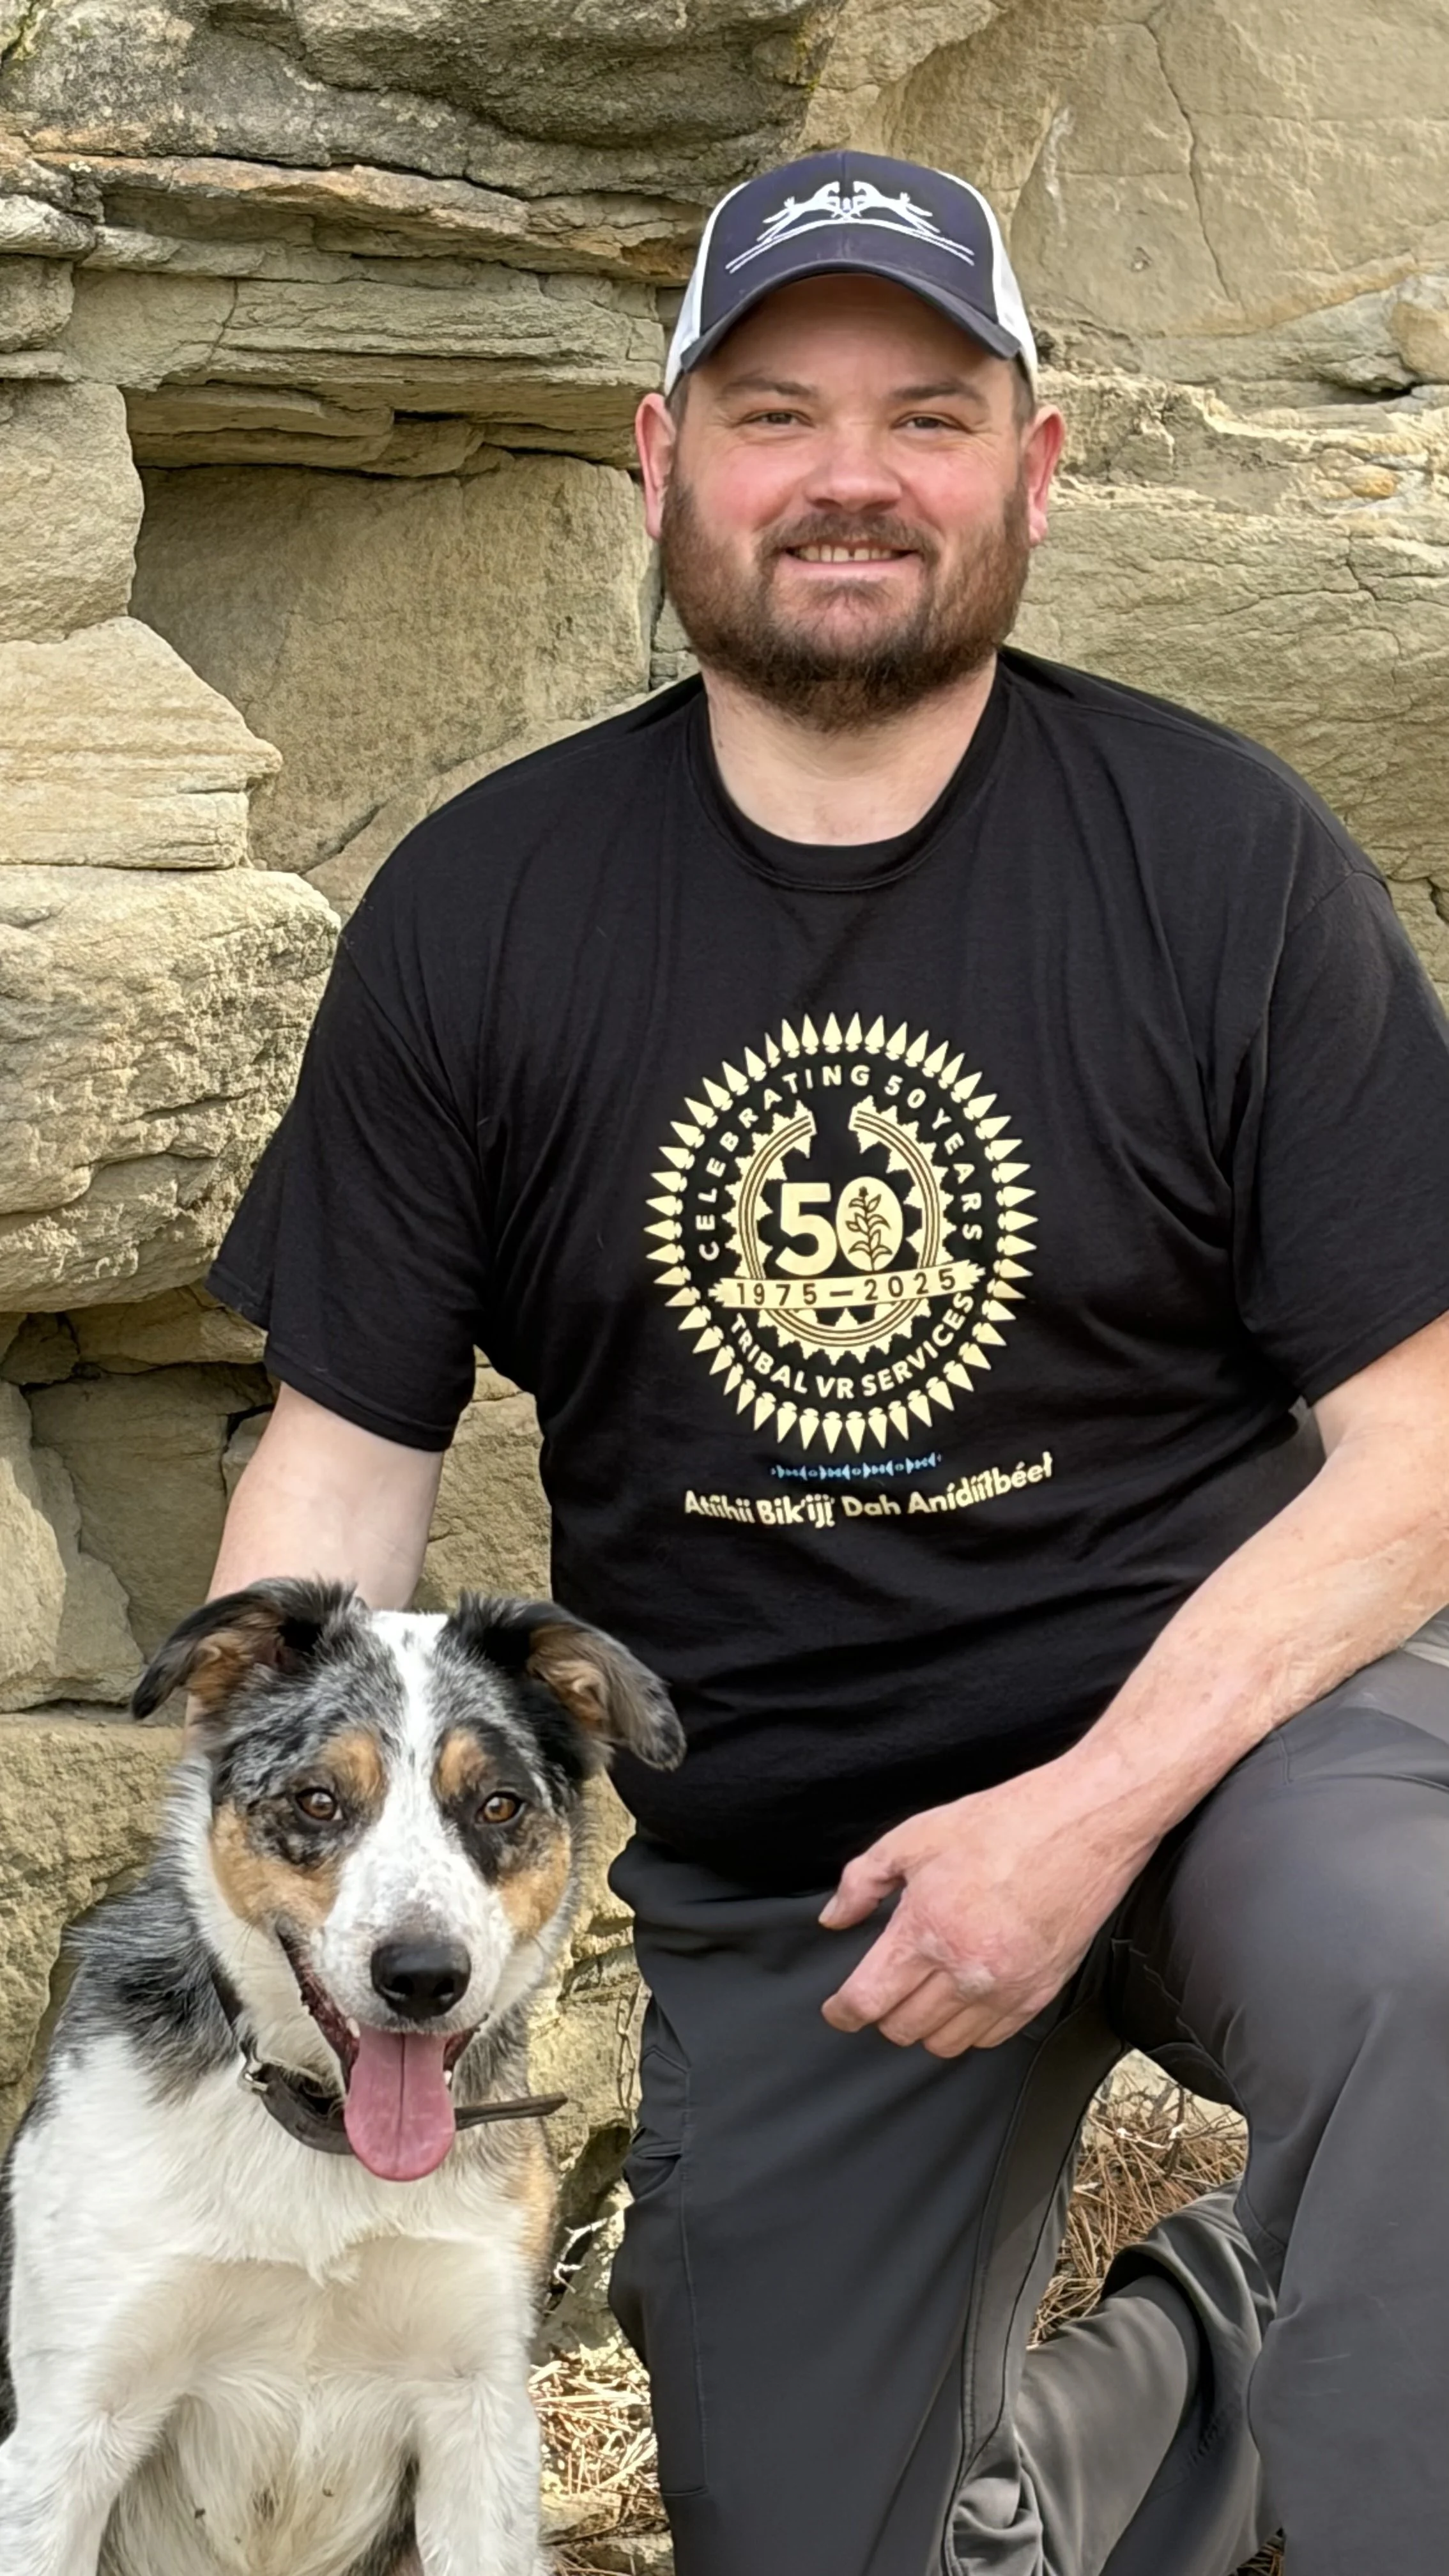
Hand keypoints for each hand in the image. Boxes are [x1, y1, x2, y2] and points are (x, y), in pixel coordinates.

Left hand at [818, 1761, 1147, 2056]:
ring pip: (944, 2042)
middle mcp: (966, 1971)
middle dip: (882, 2013)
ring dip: (924, 2023)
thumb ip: (863, 1882)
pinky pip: (989, 2039)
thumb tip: (835, 1917)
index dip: (842, 2013)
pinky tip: (964, 1993)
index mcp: (927, 1931)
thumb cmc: (1002, 1825)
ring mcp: (1006, 1988)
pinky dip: (968, 2026)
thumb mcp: (915, 1838)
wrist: (1079, 1826)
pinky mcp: (1039, 1994)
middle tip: (884, 1985)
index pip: (868, 2001)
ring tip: (924, 1990)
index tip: (837, 2010)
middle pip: (902, 2028)